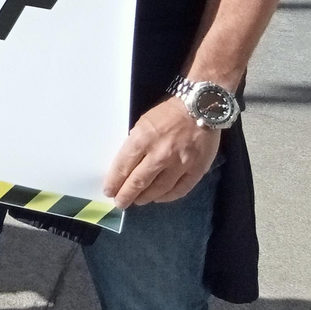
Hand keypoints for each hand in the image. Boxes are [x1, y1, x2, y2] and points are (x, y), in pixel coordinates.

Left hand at [103, 94, 220, 208]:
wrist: (201, 106)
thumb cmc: (168, 111)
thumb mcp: (143, 123)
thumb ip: (137, 144)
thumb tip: (129, 163)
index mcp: (142, 139)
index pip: (123, 166)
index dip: (115, 181)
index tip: (109, 191)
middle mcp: (159, 154)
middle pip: (138, 181)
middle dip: (126, 195)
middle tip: (120, 203)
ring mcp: (180, 164)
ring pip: (159, 189)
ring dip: (146, 197)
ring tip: (138, 201)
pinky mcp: (197, 169)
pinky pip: (180, 189)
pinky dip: (168, 196)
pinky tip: (160, 198)